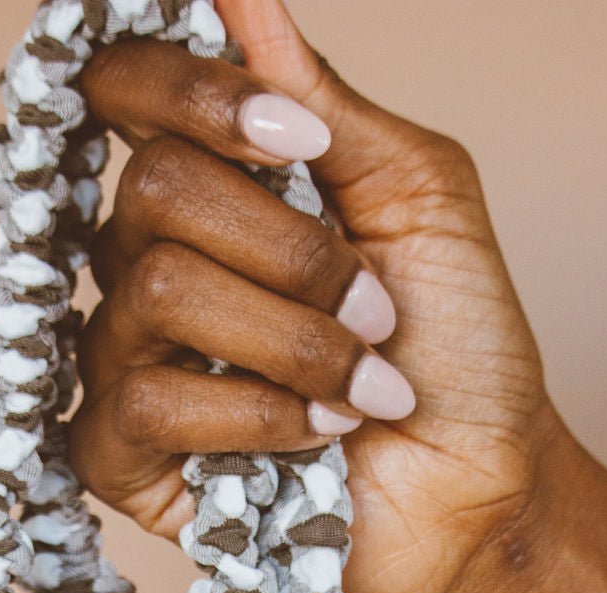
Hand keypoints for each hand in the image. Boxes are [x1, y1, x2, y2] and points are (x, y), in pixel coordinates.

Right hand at [70, 0, 561, 592]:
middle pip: (154, 191)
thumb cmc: (458, 349)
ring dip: (294, 337)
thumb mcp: (420, 197)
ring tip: (365, 382)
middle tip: (376, 306)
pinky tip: (318, 435)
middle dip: (294, 253)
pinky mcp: (125, 457)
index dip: (193, 93)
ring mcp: (131, 358)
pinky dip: (259, 414)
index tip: (298, 141)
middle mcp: (153, 260)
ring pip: (158, 294)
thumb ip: (325, 100)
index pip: (125, 89)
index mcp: (215, 187)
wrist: (481, 489)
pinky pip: (148, 401)